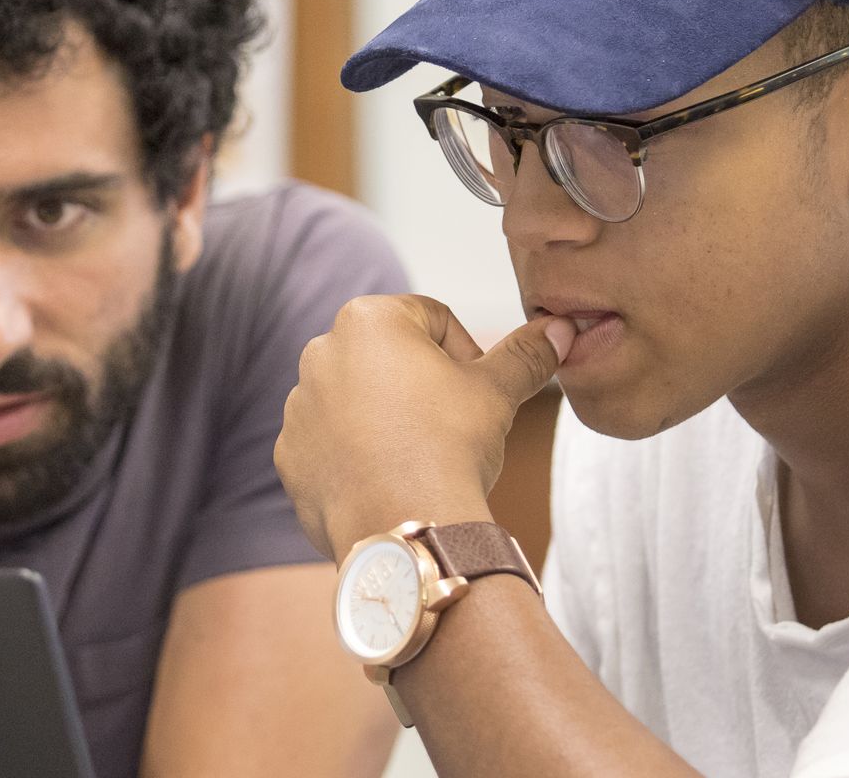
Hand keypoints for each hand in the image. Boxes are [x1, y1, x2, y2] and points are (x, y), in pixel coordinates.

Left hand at [275, 294, 575, 561]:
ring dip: (387, 420)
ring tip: (420, 458)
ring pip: (357, 401)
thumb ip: (525, 354)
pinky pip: (330, 446)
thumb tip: (558, 329)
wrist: (405, 529)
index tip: (477, 393)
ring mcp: (299, 407)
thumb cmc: (449, 447)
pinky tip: (389, 482)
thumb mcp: (497, 392)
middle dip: (422, 385)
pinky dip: (357, 457)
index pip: (432, 318)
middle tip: (452, 427)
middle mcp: (320, 353)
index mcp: (368, 319)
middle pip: (389, 358)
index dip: (466, 353)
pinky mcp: (289, 456)